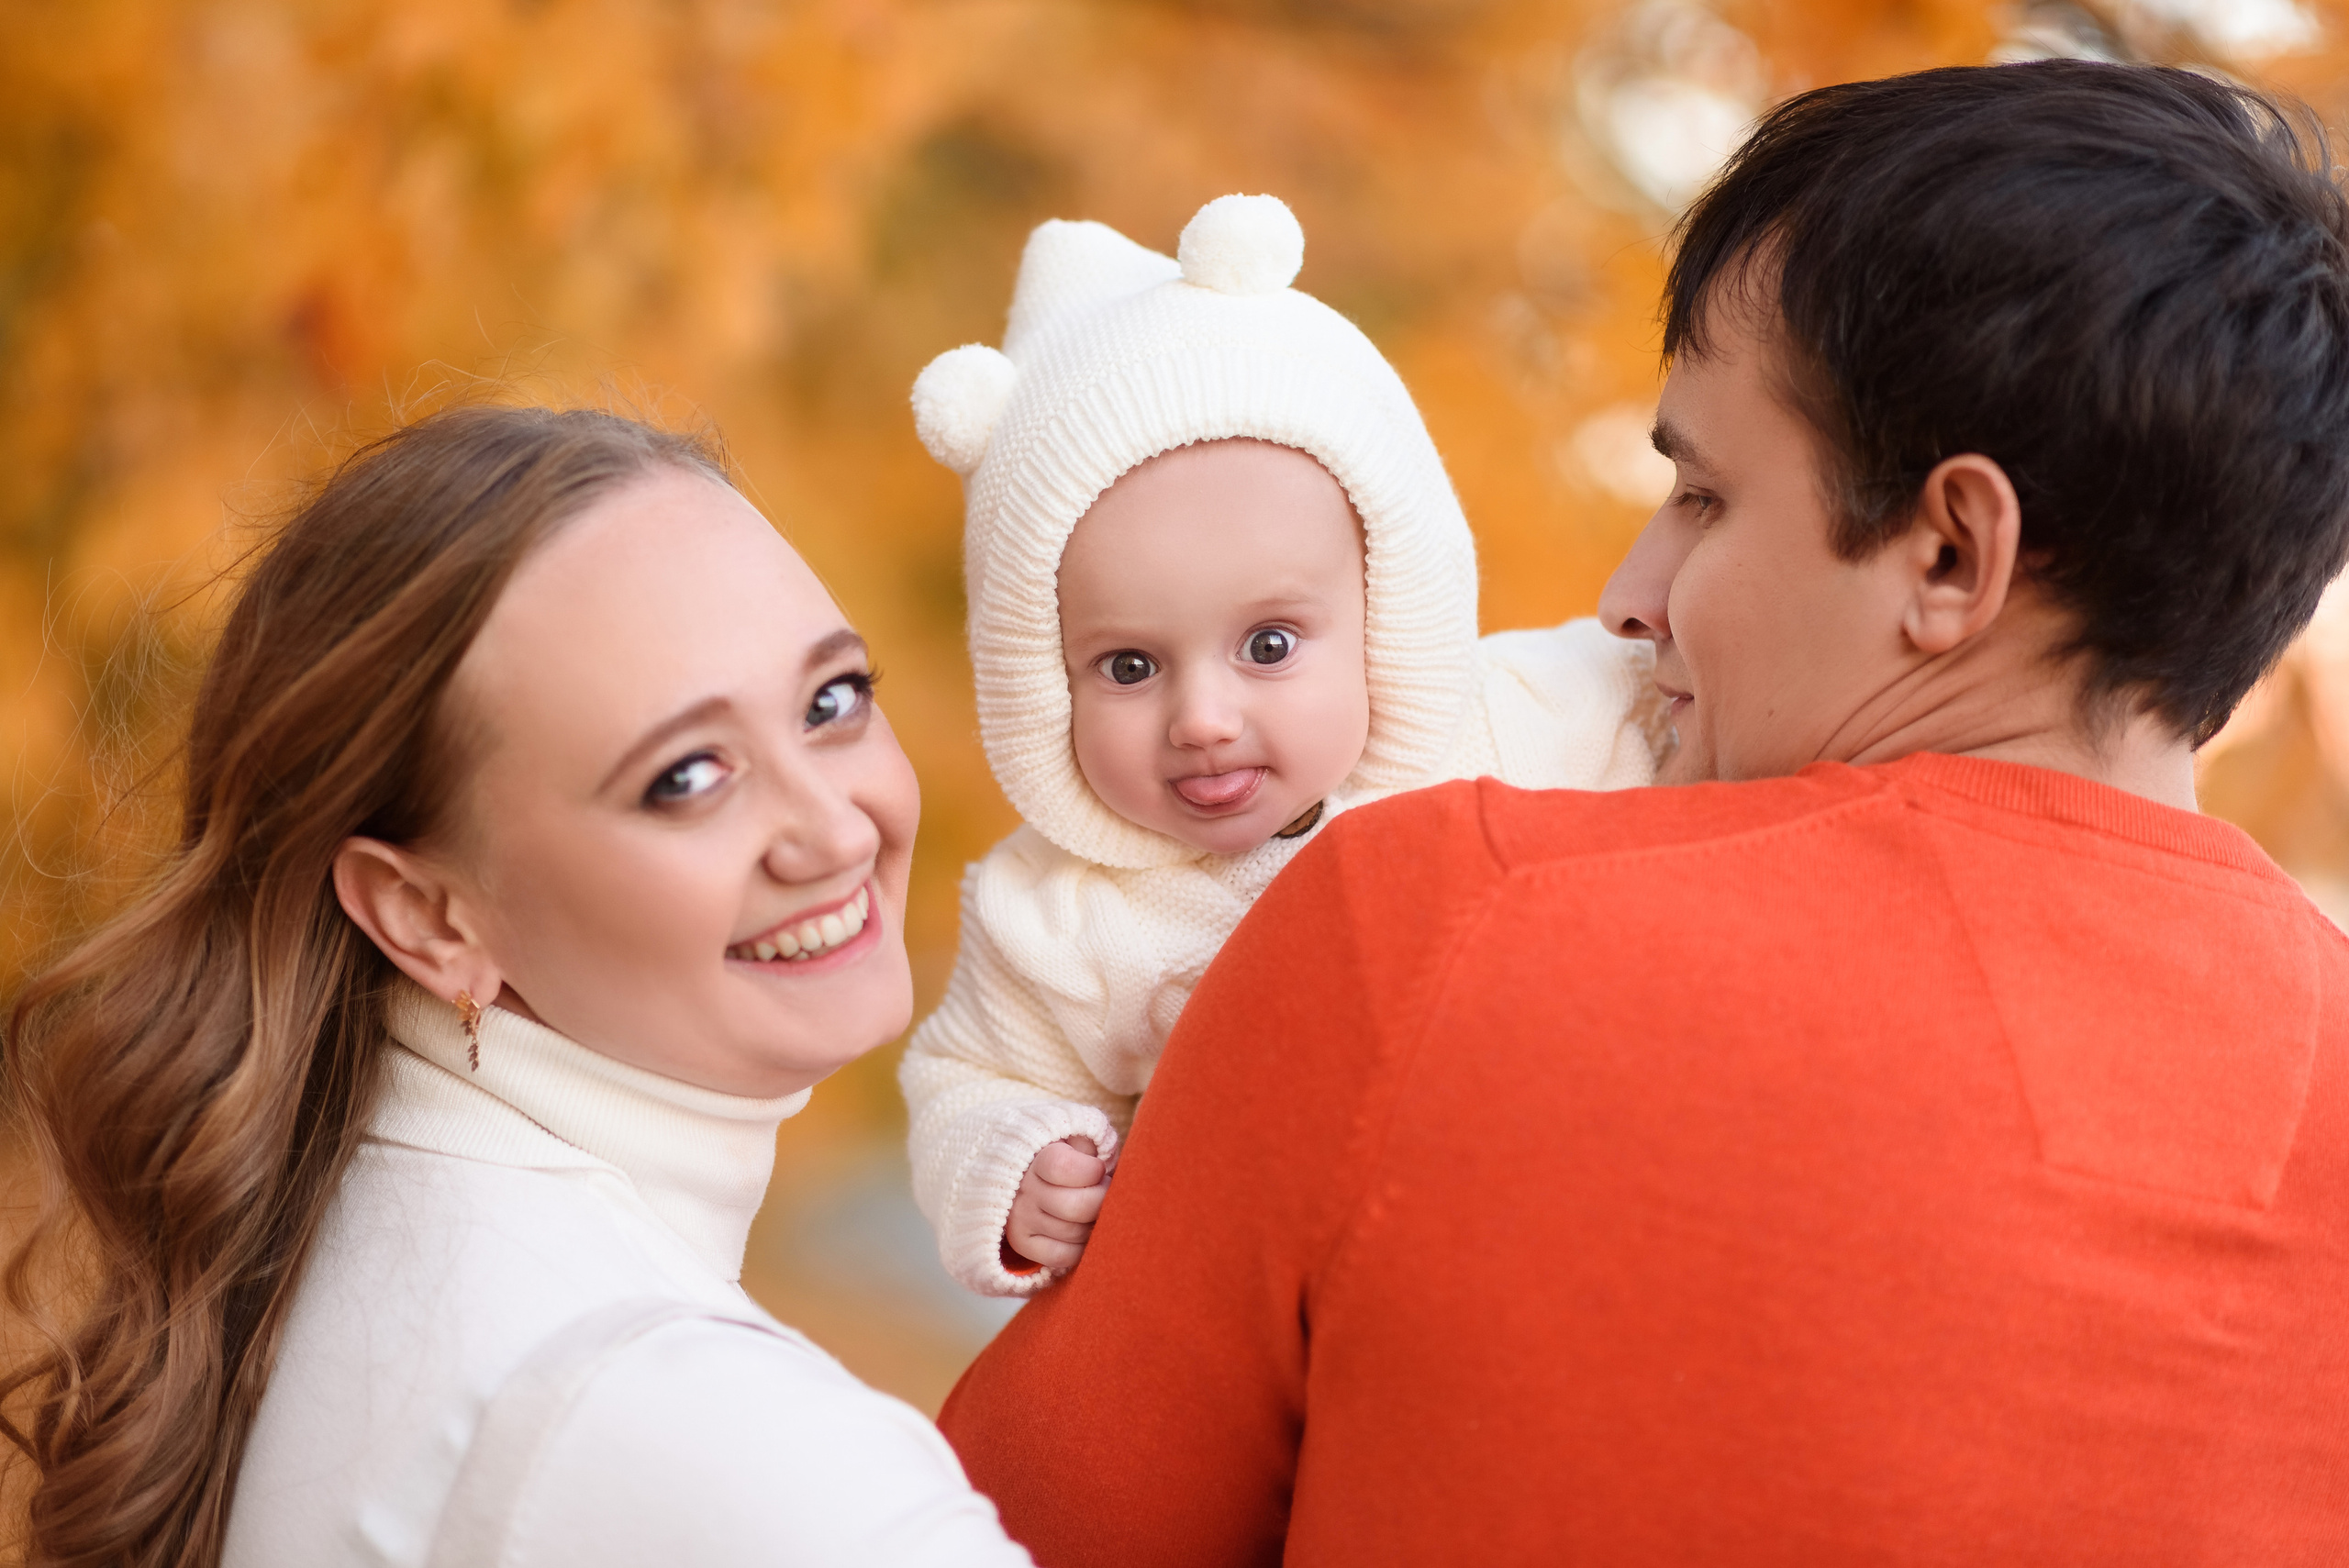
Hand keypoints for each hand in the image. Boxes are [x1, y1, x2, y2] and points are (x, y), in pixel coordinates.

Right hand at [1004, 1135, 1108, 1270]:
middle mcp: (1023, 1189)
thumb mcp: (1075, 1137)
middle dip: (1101, 1201)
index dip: (1092, 1171)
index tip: (1098, 1170)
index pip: (1063, 1167)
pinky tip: (1083, 1233)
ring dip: (1093, 1225)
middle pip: (1076, 1207)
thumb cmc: (1066, 1156)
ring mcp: (1020, 1218)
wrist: (1028, 1175)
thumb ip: (1090, 1139)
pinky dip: (1079, 1248)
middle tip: (1105, 1194)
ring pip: (1073, 1233)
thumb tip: (1104, 1156)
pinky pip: (1060, 1256)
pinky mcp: (1022, 1243)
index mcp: (1037, 1158)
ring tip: (1093, 1211)